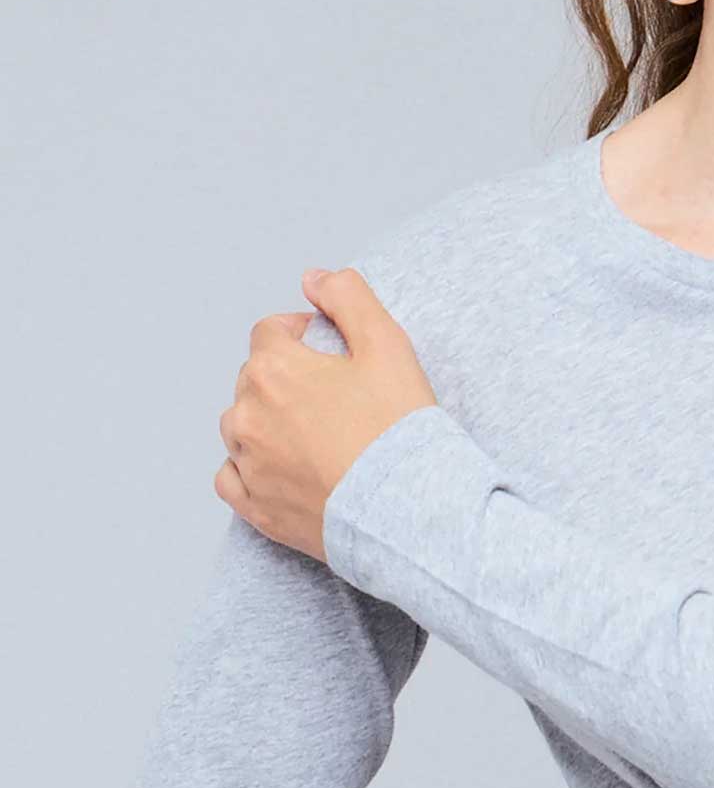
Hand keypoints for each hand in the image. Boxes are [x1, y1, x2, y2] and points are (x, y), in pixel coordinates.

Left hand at [215, 267, 437, 562]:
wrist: (408, 509)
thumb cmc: (399, 429)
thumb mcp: (388, 345)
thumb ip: (348, 298)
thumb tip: (313, 278)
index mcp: (273, 369)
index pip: (270, 332)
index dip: (302, 334)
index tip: (331, 352)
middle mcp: (247, 415)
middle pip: (253, 379)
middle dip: (285, 379)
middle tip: (334, 396)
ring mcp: (248, 464)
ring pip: (239, 427)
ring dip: (265, 421)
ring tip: (312, 434)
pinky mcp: (255, 508)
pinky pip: (231, 478)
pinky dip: (249, 469)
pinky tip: (282, 468)